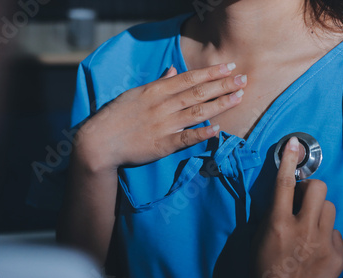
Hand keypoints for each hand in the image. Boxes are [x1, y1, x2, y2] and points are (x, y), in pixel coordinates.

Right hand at [76, 63, 246, 171]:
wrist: (99, 141)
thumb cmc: (116, 116)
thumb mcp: (135, 93)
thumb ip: (158, 83)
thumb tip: (173, 71)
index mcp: (156, 91)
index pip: (188, 78)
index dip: (210, 73)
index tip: (229, 67)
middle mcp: (162, 105)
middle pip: (197, 93)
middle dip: (222, 85)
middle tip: (243, 79)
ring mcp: (163, 125)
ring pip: (196, 112)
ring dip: (219, 104)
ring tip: (238, 97)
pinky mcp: (162, 145)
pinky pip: (185, 139)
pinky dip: (201, 134)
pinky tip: (217, 129)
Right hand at [251, 137, 342, 277]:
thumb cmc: (263, 275)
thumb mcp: (257, 243)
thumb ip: (270, 218)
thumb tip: (282, 200)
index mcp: (278, 225)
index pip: (284, 183)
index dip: (289, 160)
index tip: (295, 144)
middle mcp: (303, 230)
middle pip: (318, 188)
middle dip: (311, 189)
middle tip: (303, 201)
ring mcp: (323, 243)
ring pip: (331, 207)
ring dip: (320, 212)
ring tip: (311, 228)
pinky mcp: (338, 256)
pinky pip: (336, 232)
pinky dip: (326, 236)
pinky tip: (317, 250)